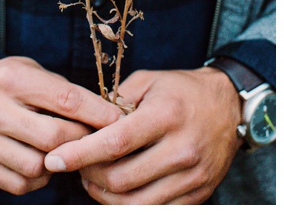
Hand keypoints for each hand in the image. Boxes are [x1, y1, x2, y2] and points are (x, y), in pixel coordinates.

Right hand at [0, 57, 122, 195]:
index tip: (120, 122)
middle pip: (53, 138)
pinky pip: (21, 184)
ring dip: (57, 163)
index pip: (66, 100)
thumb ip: (68, 95)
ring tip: (60, 150)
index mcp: (9, 79)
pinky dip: (38, 178)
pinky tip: (39, 160)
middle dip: (80, 142)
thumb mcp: (37, 73)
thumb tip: (112, 123)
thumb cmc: (14, 83)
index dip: (98, 114)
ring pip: (37, 166)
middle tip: (92, 140)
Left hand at [44, 67, 242, 203]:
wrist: (229, 105)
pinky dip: (127, 205)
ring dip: (103, 195)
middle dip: (87, 175)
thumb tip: (82, 124)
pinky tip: (114, 189)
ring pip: (135, 202)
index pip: (115, 143)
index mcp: (165, 116)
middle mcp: (182, 150)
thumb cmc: (180, 90)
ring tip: (90, 178)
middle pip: (121, 179)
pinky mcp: (199, 194)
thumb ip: (113, 102)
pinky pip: (155, 210)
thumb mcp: (146, 81)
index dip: (80, 154)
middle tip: (72, 164)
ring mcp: (193, 176)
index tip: (54, 158)